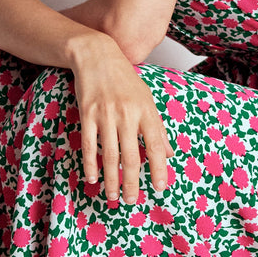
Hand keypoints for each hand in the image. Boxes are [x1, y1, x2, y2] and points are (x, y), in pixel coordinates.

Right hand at [69, 35, 172, 204]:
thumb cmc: (125, 79)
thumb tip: (170, 154)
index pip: (156, 146)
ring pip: (109, 154)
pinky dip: (90, 164)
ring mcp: (106, 115)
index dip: (159, 169)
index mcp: (146, 111)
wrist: (98, 56)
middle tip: (132, 201)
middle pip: (131, 156)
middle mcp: (128, 114)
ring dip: (111, 179)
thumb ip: (157, 128)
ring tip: (113, 196)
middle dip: (132, 182)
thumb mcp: (147, 100)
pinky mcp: (87, 114)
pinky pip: (89, 144)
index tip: (160, 188)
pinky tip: (93, 178)